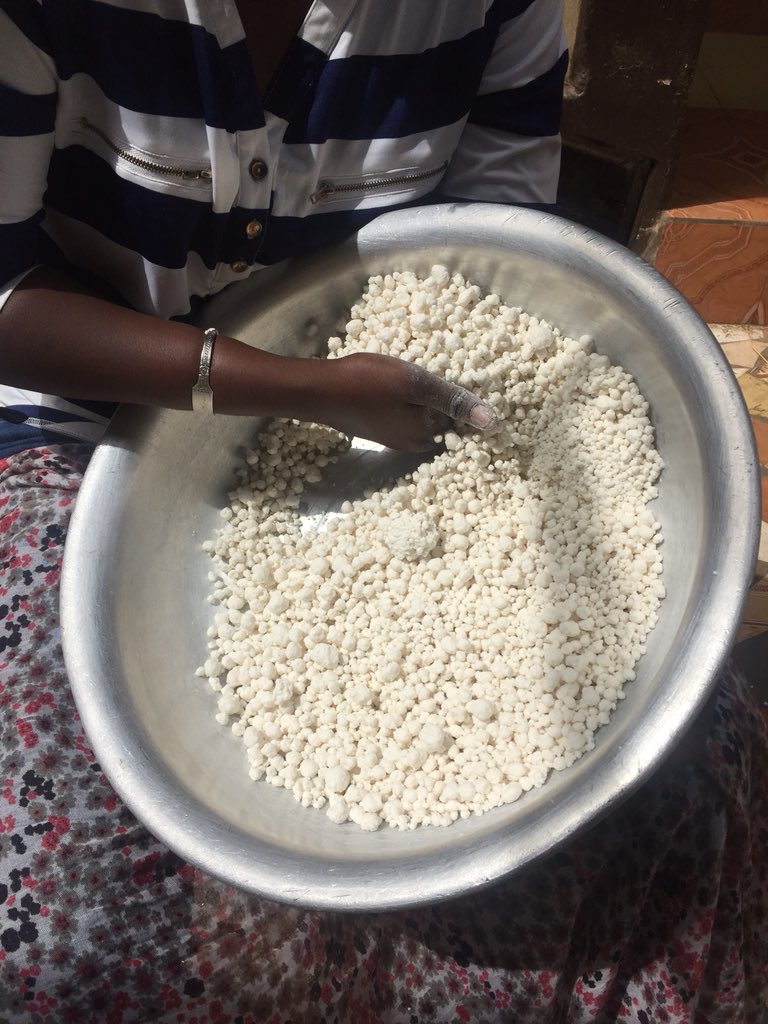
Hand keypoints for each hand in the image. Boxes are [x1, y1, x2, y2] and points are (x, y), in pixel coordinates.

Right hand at [314, 352, 496, 450]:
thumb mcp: (415, 384)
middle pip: (443, 419)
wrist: (318, 391)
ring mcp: (395, 437)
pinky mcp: (380, 427)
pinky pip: (407, 413)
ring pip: (424, 415)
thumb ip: (453, 400)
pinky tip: (403, 382)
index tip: (468, 373)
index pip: (462, 420)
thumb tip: (492, 422)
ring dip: (428, 396)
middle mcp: (413, 443)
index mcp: (426, 436)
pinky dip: (411, 399)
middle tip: (447, 366)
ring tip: (423, 372)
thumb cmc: (365, 383)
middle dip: (448, 397)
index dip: (466, 395)